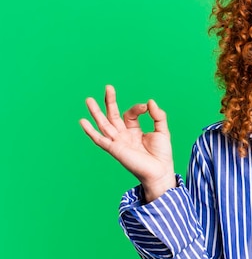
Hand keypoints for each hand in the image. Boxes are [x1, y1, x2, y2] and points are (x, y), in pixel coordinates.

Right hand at [79, 85, 175, 201]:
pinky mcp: (115, 149)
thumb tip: (150, 102)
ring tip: (88, 99)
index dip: (137, 108)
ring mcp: (118, 142)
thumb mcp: (162, 130)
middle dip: (110, 102)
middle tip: (108, 87)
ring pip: (104, 125)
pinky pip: (100, 140)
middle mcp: (124, 136)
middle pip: (113, 116)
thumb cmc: (161, 154)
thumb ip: (158, 116)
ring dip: (96, 113)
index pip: (130, 114)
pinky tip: (82, 122)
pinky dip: (91, 132)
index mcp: (134, 131)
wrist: (160, 171)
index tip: (147, 108)